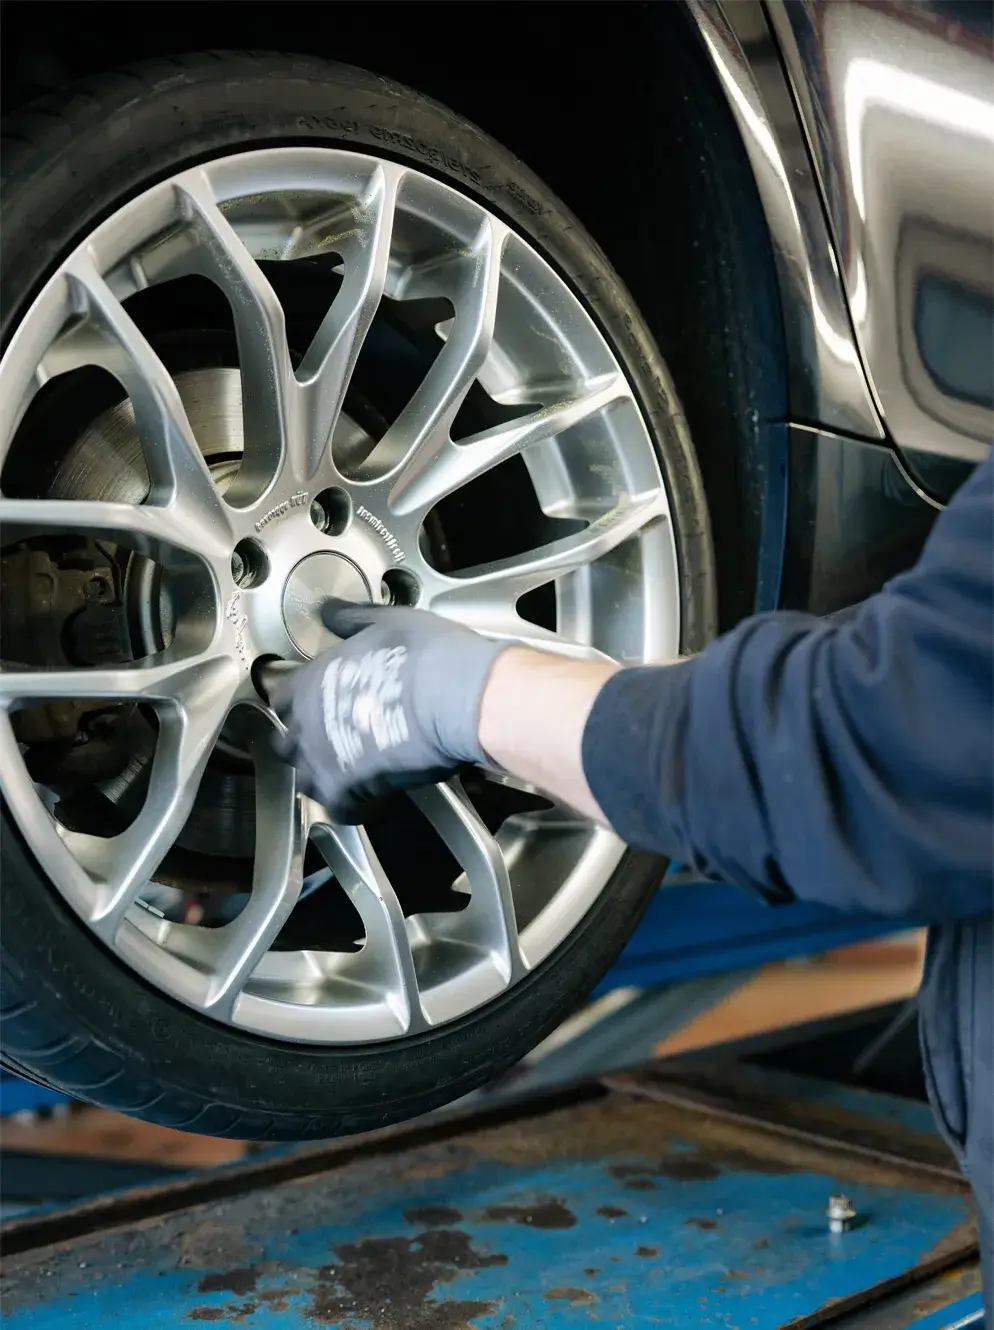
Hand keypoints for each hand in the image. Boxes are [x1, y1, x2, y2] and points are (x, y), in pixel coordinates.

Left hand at [269, 599, 511, 822]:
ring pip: (305, 780)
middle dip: (304, 742)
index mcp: (312, 680)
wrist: (456, 696)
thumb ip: (350, 620)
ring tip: (350, 771)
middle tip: (332, 737)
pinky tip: (373, 797)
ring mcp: (325, 760)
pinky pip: (339, 809)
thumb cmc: (427, 656)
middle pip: (286, 743)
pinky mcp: (350, 790)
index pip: (279, 697)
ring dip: (323, 777)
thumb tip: (331, 612)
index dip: (295, 700)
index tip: (311, 700)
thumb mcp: (385, 621)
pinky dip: (353, 807)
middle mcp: (309, 723)